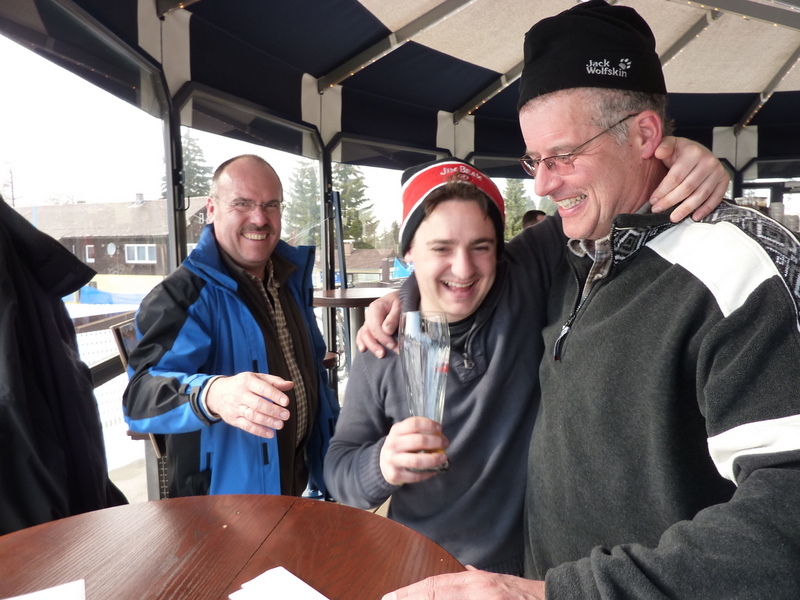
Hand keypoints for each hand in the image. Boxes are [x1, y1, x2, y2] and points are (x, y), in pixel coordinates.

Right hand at [204, 372, 293, 437]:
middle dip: (273, 410)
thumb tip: (290, 384)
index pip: (263, 388)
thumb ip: (274, 381)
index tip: (286, 401)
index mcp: (248, 381)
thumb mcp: (256, 378)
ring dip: (267, 421)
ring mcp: (236, 408)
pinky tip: (270, 433)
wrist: (216, 393)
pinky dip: (259, 431)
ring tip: (280, 424)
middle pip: (258, 404)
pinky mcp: (233, 419)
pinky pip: (246, 426)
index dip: (275, 395)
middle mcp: (241, 394)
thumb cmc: (241, 385)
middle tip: (286, 415)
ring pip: (252, 416)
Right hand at [356, 290, 400, 357]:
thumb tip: (387, 330)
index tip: (393, 345)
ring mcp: (369, 320)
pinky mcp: (370, 325)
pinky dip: (361, 342)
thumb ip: (393, 317)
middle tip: (384, 353)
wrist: (402, 297)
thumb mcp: (400, 305)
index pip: (375, 327)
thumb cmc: (401, 299)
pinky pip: (362, 334)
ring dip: (370, 346)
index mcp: (376, 308)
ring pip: (364, 335)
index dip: (383, 338)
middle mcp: (370, 314)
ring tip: (380, 354)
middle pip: (368, 332)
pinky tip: (363, 349)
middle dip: (376, 345)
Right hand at [379, 417, 449, 484]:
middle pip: (419, 441)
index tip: (439, 428)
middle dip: (436, 442)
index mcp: (395, 431)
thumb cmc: (399, 446)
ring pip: (417, 460)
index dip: (429, 425)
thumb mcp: (402, 434)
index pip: (414, 424)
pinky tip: (435, 469)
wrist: (382, 464)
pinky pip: (416, 475)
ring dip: (434, 459)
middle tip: (445, 443)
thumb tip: (439, 435)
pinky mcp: (396, 475)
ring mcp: (393, 461)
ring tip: (444, 457)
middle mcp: (393, 445)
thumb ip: (416, 432)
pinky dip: (428, 472)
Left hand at [382, 567, 545, 599]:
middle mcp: (479, 593)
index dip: (410, 593)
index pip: (435, 586)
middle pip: (435, 595)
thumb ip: (477, 578)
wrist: (556, 598)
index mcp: (477, 584)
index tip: (389, 597)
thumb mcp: (499, 581)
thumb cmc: (527, 595)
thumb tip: (463, 572)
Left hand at [651, 136, 728, 221]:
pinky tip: (694, 217)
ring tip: (673, 217)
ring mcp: (718, 172)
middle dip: (670, 201)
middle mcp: (708, 161)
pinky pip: (716, 198)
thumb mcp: (670, 144)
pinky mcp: (724, 181)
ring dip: (686, 209)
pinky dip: (705, 209)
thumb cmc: (682, 151)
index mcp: (693, 152)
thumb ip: (662, 146)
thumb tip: (657, 152)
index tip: (653, 200)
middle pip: (687, 188)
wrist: (698, 152)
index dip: (663, 190)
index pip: (676, 176)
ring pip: (700, 195)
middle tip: (658, 210)